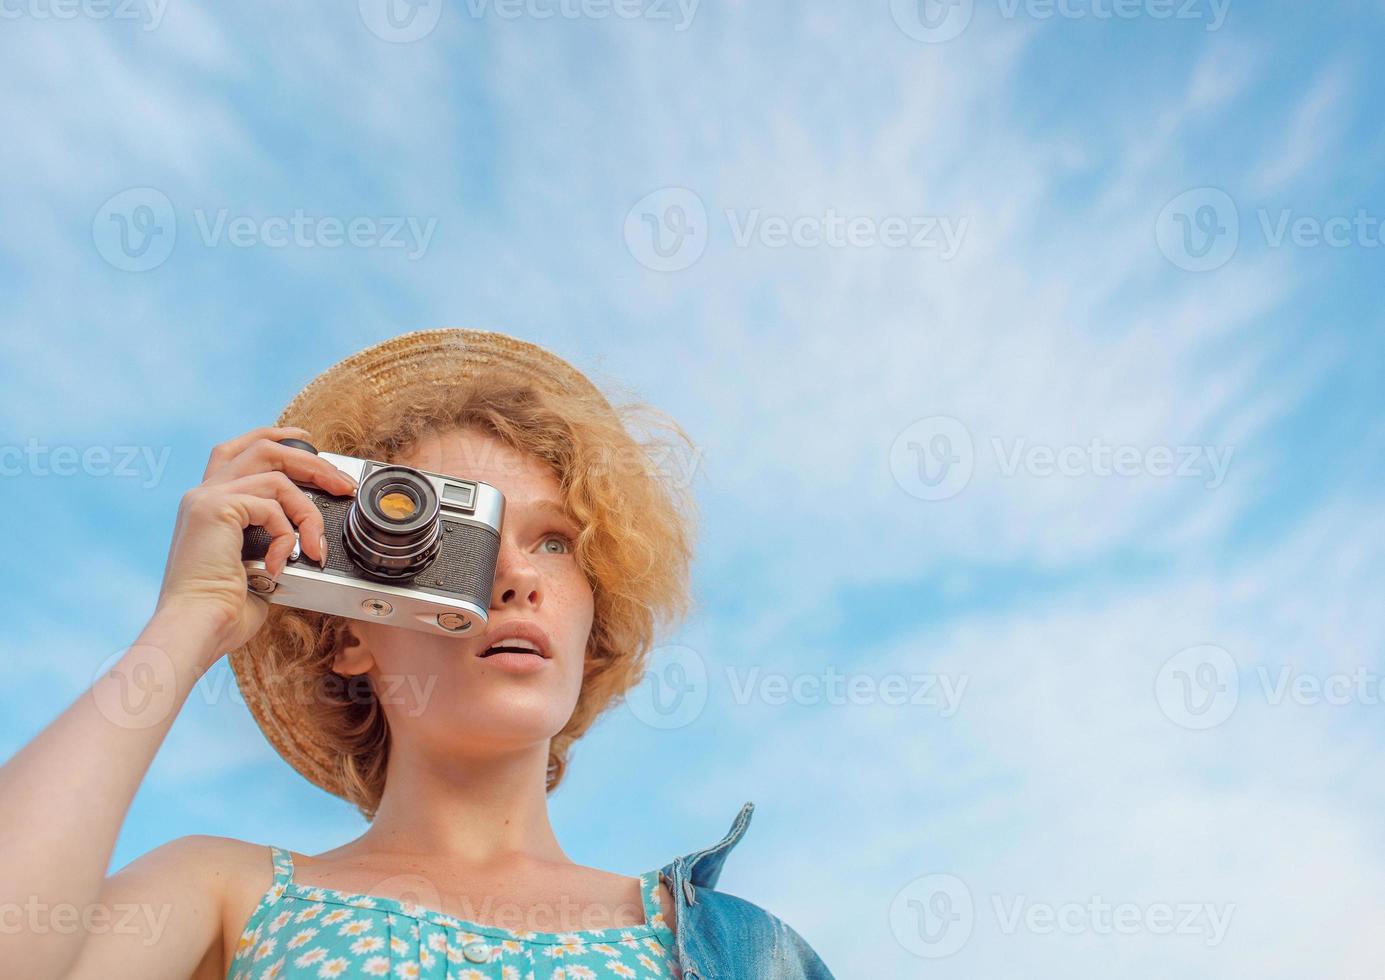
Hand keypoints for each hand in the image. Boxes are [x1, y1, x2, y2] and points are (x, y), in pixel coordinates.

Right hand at [152, 425, 358, 653]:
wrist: (196, 628)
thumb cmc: (223, 612)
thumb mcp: (257, 566)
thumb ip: (274, 541)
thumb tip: (308, 538)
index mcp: (207, 505)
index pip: (239, 451)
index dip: (274, 438)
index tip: (307, 439)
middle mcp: (202, 494)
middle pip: (263, 449)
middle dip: (310, 462)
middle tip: (342, 484)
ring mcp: (205, 498)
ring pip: (276, 476)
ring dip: (308, 511)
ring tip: (316, 547)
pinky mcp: (214, 508)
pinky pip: (272, 504)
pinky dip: (288, 534)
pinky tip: (280, 564)